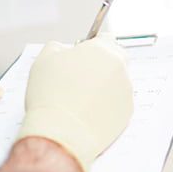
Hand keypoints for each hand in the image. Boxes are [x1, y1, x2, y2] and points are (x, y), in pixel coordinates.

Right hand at [17, 35, 133, 171]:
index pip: (107, 38)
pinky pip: (119, 102)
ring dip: (106, 84)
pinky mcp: (128, 111)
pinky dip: (108, 104)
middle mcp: (120, 67)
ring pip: (118, 81)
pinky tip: (90, 111)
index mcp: (102, 50)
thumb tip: (66, 49)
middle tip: (83, 76)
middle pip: (117, 59)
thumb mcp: (44, 59)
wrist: (62, 132)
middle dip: (103, 64)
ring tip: (82, 98)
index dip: (95, 45)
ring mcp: (126, 91)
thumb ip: (58, 47)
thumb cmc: (50, 95)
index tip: (86, 53)